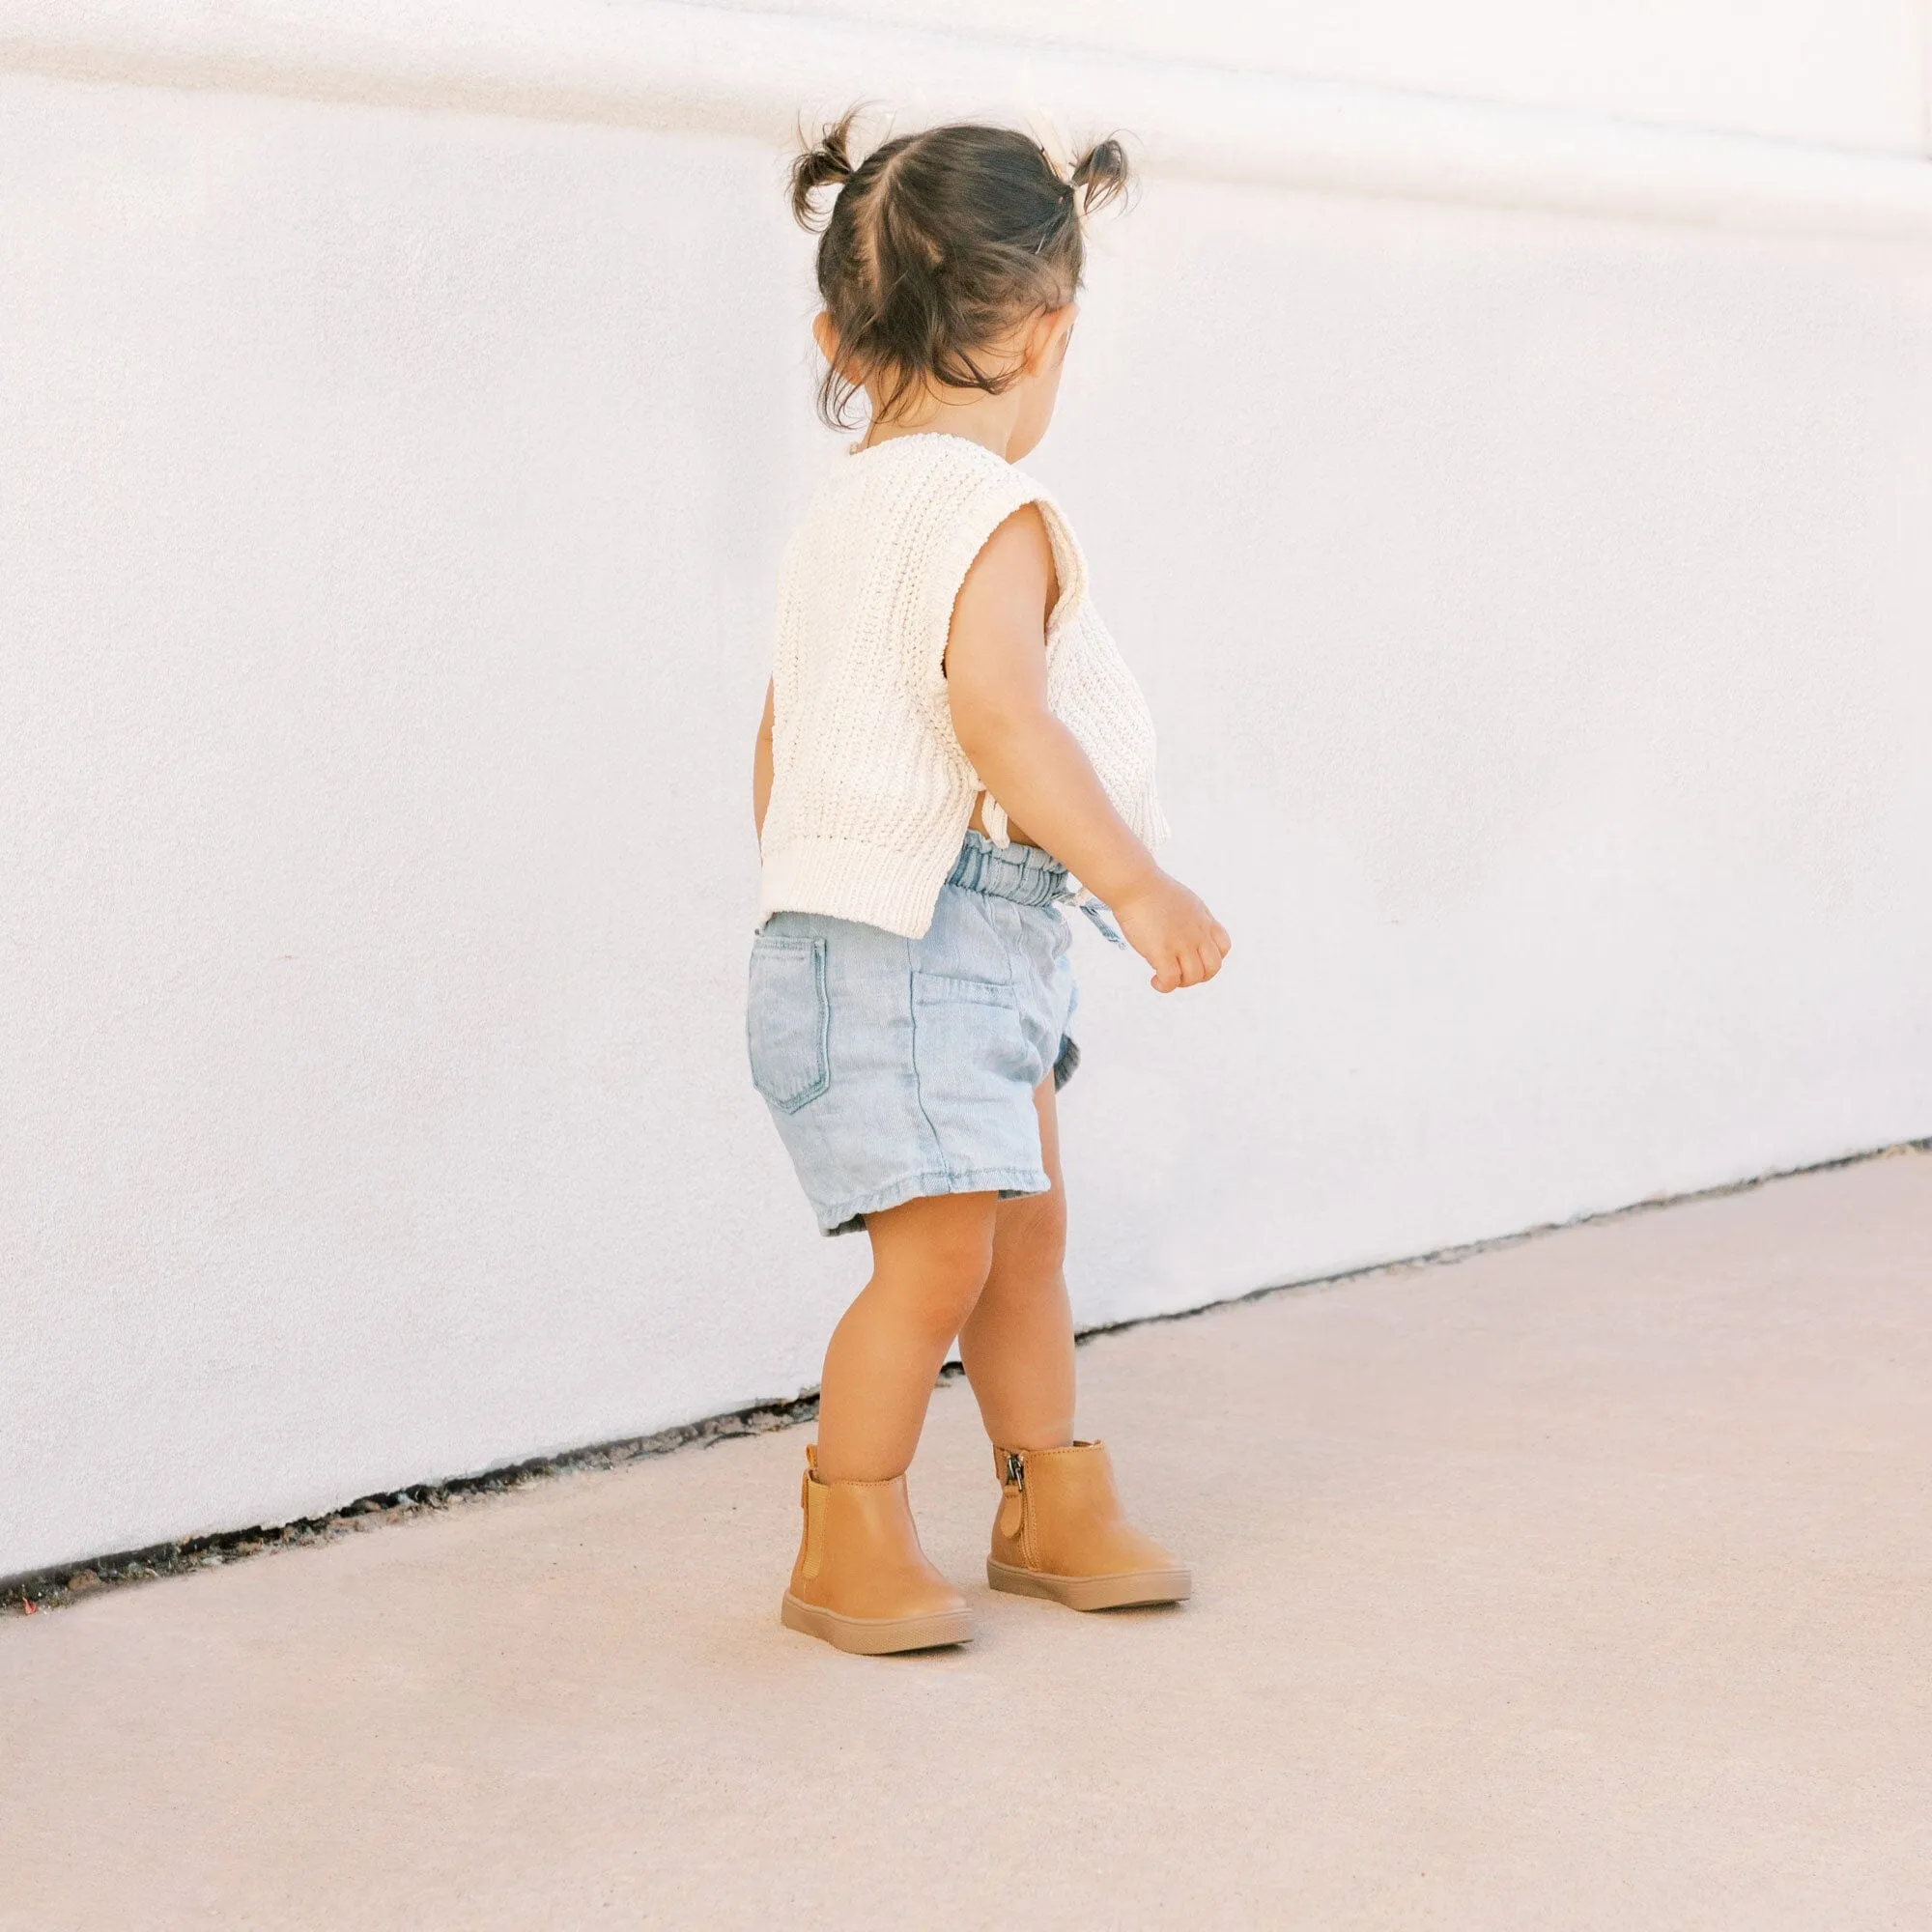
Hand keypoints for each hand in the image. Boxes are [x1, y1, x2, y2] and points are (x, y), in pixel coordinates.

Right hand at [1108, 870, 1231, 992]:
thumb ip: (1189, 918)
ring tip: (1163, 975)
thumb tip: (1181, 931)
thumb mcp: (1183, 901)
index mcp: (1203, 919)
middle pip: (1214, 967)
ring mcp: (1181, 942)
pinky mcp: (1162, 951)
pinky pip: (1171, 980)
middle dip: (1199, 976)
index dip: (1211, 958)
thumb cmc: (1150, 889)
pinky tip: (1154, 980)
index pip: (1224, 946)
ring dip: (1180, 982)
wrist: (1135, 884)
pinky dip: (1164, 986)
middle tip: (1179, 971)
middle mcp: (1197, 932)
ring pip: (1194, 976)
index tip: (1193, 957)